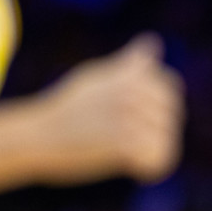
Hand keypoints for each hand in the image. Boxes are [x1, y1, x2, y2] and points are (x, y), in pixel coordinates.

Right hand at [22, 32, 184, 183]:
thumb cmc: (69, 108)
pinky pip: (158, 160)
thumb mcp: (97, 77)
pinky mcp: (123, 145)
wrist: (38, 137)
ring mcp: (129, 118)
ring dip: (152, 150)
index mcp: (128, 74)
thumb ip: (130, 64)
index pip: (170, 86)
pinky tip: (133, 168)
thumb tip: (154, 41)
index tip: (143, 116)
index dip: (163, 104)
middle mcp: (131, 92)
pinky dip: (148, 169)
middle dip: (160, 128)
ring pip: (167, 139)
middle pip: (173, 114)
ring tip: (131, 154)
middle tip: (134, 140)